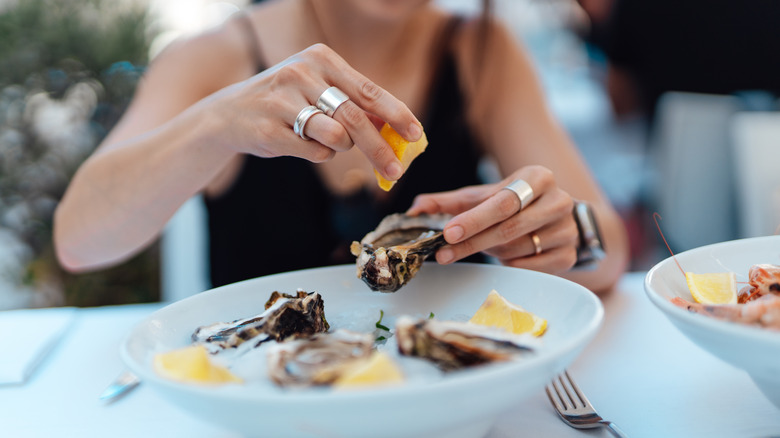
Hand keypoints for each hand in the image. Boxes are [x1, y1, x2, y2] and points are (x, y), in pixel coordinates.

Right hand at [206, 43, 420, 180]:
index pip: (368, 90)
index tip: (416, 133)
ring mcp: (283, 101)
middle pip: (355, 118)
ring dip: (340, 148)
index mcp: (320, 59)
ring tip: (325, 139)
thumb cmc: (286, 102)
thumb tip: (397, 130)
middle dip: (379, 149)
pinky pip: (314, 152)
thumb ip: (354, 103)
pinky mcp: (270, 129)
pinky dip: (317, 154)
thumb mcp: (318, 88)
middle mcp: (301, 74)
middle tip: (396, 171)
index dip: (396, 114)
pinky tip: (300, 142)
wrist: (229, 114)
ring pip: (336, 138)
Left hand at [407, 165, 578, 273]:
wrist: (557, 217)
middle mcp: (559, 201)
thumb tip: (415, 209)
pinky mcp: (569, 255)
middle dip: (472, 242)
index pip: (502, 202)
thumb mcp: (483, 197)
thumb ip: (449, 202)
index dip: (473, 220)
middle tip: (444, 253)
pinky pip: (529, 266)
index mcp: (538, 177)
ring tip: (481, 244)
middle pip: (509, 228)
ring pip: (517, 248)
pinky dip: (509, 262)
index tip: (447, 233)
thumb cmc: (514, 204)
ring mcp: (567, 230)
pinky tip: (503, 253)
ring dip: (490, 250)